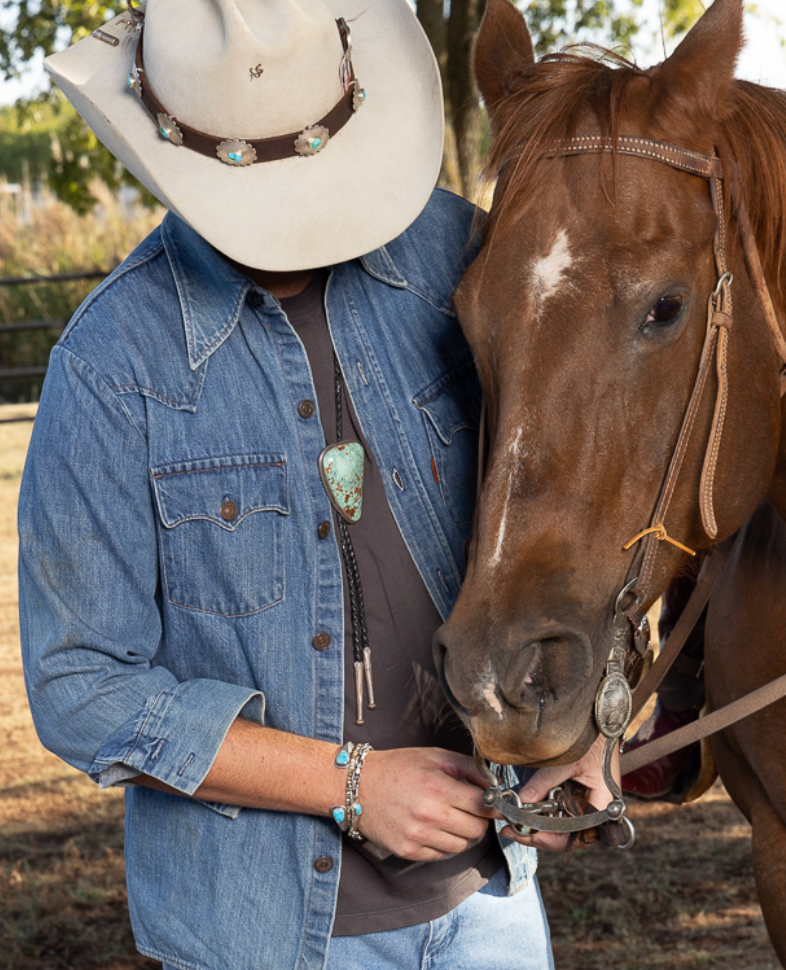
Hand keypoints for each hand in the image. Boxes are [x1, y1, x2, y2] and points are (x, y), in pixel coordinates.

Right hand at [357, 747, 497, 860]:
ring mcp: (418, 836)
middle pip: (476, 830)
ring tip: (449, 817)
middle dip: (478, 819)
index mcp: (438, 787)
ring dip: (461, 833)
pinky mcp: (408, 851)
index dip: (492, 804)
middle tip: (469, 809)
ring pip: (461, 846)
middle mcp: (429, 815)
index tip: (493, 803)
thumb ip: (469, 767)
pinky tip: (433, 828)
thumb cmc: (398, 768)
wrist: (358, 786)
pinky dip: (443, 844)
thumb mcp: (434, 756)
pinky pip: (441, 855)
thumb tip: (496, 783)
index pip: (483, 806)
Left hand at [501, 734, 619, 852]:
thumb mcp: (567, 761)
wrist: (599, 726)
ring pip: (561, 828)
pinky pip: (559, 814)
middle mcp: (596, 811)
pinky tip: (524, 816)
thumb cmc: (592, 742)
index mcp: (603, 805)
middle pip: (567, 836)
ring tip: (512, 827)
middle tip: (512, 832)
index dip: (554, 839)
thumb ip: (545, 781)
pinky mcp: (576, 798)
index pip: (579, 834)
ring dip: (537, 829)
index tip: (532, 835)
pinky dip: (542, 816)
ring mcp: (585, 805)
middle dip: (538, 837)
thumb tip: (524, 800)